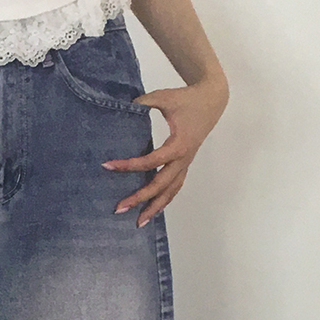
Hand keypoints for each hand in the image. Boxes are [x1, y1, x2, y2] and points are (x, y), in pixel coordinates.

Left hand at [103, 76, 228, 225]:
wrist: (212, 100)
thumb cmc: (187, 98)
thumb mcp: (163, 97)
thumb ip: (142, 103)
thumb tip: (120, 109)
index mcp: (178, 144)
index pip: (151, 161)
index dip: (128, 165)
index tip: (107, 166)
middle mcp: (183, 158)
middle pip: (160, 185)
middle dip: (139, 199)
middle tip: (119, 209)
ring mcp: (186, 163)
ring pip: (171, 192)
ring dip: (155, 208)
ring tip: (138, 222)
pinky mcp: (186, 164)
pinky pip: (175, 187)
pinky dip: (164, 200)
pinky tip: (153, 210)